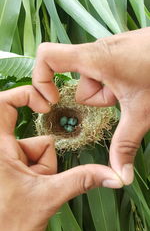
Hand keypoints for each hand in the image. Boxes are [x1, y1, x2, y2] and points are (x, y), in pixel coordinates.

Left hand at [0, 86, 121, 230]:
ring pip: (36, 151)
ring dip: (42, 169)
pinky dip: (38, 173)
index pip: (3, 104)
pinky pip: (33, 161)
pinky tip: (32, 190)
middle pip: (34, 136)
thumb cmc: (8, 226)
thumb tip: (111, 174)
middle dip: (43, 156)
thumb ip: (81, 180)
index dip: (24, 95)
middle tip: (36, 177)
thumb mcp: (48, 197)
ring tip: (33, 189)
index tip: (45, 104)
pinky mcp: (11, 168)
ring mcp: (6, 160)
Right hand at [33, 27, 149, 185]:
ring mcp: (107, 52)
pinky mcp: (116, 54)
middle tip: (122, 96)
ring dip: (110, 94)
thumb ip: (125, 144)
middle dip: (100, 99)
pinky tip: (134, 83)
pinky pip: (105, 75)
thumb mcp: (142, 111)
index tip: (52, 101)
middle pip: (80, 85)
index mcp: (94, 58)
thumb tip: (119, 178)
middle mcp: (96, 52)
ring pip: (95, 83)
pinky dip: (115, 85)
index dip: (41, 79)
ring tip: (132, 89)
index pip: (48, 56)